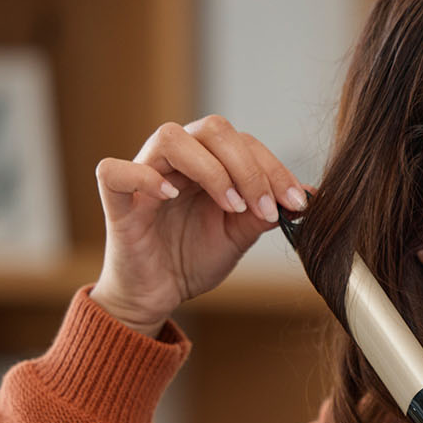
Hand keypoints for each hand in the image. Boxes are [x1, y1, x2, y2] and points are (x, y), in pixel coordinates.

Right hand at [90, 116, 310, 334]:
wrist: (158, 293)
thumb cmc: (193, 258)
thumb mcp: (239, 236)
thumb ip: (265, 213)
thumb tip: (308, 196)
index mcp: (208, 161)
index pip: (244, 142)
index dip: (274, 168)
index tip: (296, 202)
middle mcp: (176, 159)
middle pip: (212, 129)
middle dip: (249, 167)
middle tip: (263, 208)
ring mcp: (144, 174)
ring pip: (170, 137)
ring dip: (210, 169)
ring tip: (231, 206)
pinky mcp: (116, 200)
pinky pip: (113, 170)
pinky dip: (143, 177)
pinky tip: (170, 197)